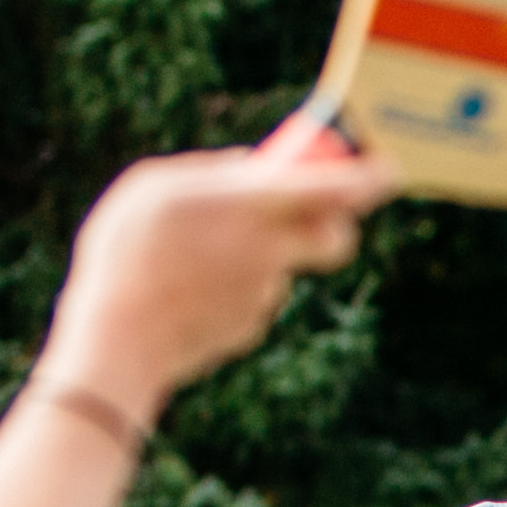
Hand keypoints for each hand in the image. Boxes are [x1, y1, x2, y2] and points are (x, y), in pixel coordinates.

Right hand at [34, 129, 380, 421]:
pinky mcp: (250, 328)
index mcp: (254, 207)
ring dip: (256, 256)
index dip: (371, 178)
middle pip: (336, 238)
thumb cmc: (128, 252)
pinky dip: (230, 289)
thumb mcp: (154, 187)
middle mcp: (272, 252)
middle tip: (303, 211)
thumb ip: (210, 172)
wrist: (118, 339)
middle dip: (332, 223)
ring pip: (281, 266)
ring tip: (191, 257)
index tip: (388, 169)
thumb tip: (250, 167)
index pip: (338, 189)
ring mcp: (264, 295)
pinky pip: (251, 297)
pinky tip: (185, 291)